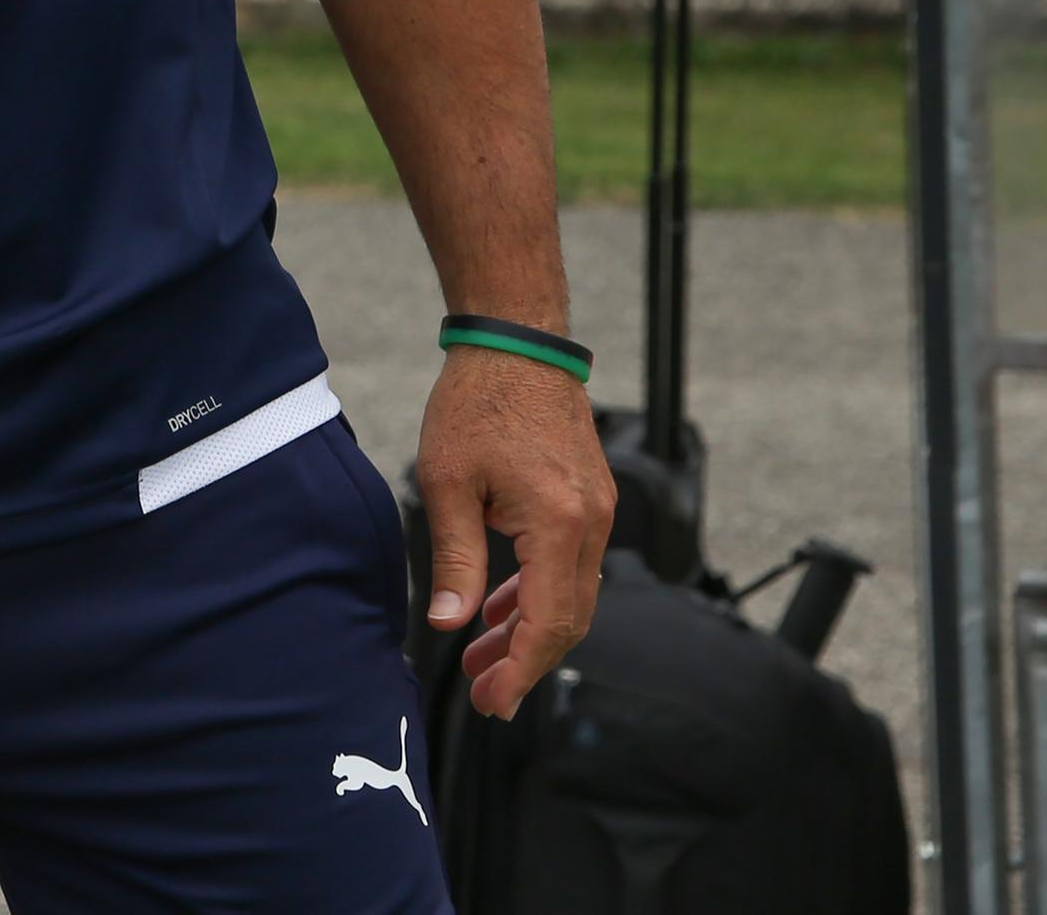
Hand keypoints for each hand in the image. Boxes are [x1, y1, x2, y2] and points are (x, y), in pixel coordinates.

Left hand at [419, 347, 614, 717]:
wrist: (516, 344)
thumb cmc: (476, 404)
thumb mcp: (448, 483)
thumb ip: (454, 560)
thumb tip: (449, 625)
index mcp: (560, 524)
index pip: (549, 622)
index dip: (521, 670)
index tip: (492, 702)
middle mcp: (593, 524)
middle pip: (569, 619)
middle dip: (526, 661)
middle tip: (484, 693)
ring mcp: (598, 512)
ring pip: (571, 595)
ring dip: (529, 629)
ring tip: (483, 659)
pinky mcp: (591, 501)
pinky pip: (570, 565)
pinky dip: (538, 592)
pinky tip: (501, 609)